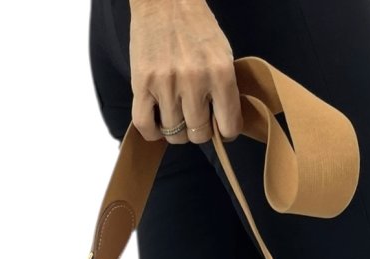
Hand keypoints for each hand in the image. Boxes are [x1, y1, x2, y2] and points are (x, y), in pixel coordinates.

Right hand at [129, 0, 242, 144]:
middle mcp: (195, 82)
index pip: (228, 126)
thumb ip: (225, 89)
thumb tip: (223, 124)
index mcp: (221, 73)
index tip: (220, 128)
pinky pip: (145, 125)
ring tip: (176, 116)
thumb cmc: (196, 26)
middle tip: (195, 119)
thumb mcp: (222, 54)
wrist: (164, 0)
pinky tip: (157, 124)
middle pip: (198, 134)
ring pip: (174, 133)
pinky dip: (152, 133)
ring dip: (176, 131)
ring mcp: (166, 85)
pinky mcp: (142, 84)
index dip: (225, 132)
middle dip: (198, 131)